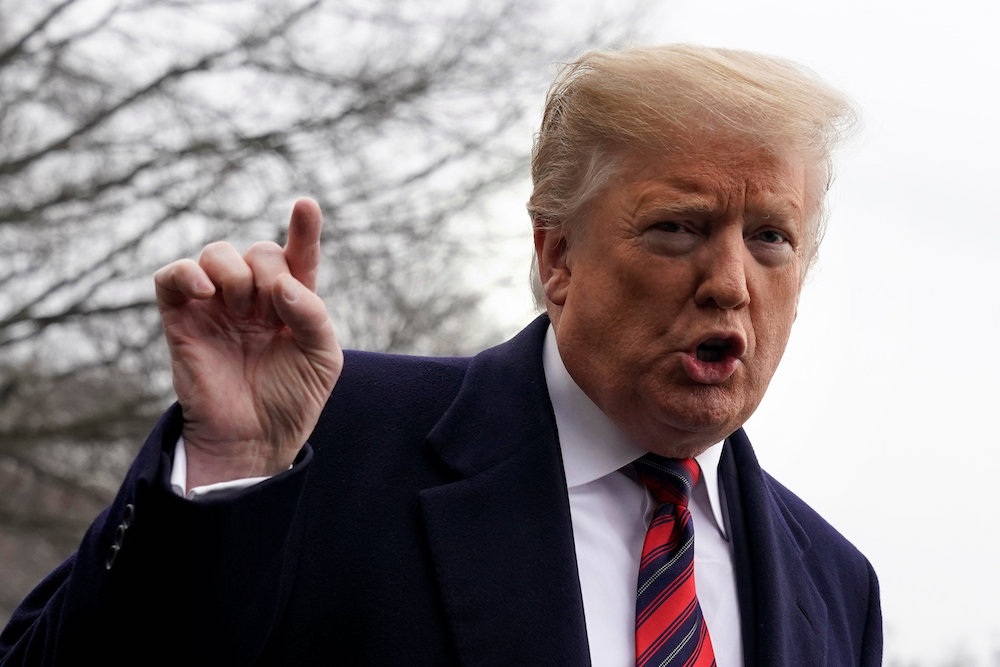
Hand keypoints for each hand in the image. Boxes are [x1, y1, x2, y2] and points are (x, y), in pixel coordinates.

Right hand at [154, 198, 342, 488]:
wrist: (254, 439)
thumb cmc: (293, 398)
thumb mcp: (322, 357)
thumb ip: (312, 314)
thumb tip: (279, 284)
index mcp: (292, 302)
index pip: (299, 255)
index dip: (304, 229)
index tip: (306, 204)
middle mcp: (255, 297)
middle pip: (259, 251)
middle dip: (267, 269)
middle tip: (268, 307)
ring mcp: (217, 305)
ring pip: (217, 253)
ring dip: (234, 272)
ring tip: (241, 307)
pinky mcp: (182, 318)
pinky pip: (172, 276)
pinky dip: (187, 273)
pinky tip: (206, 291)